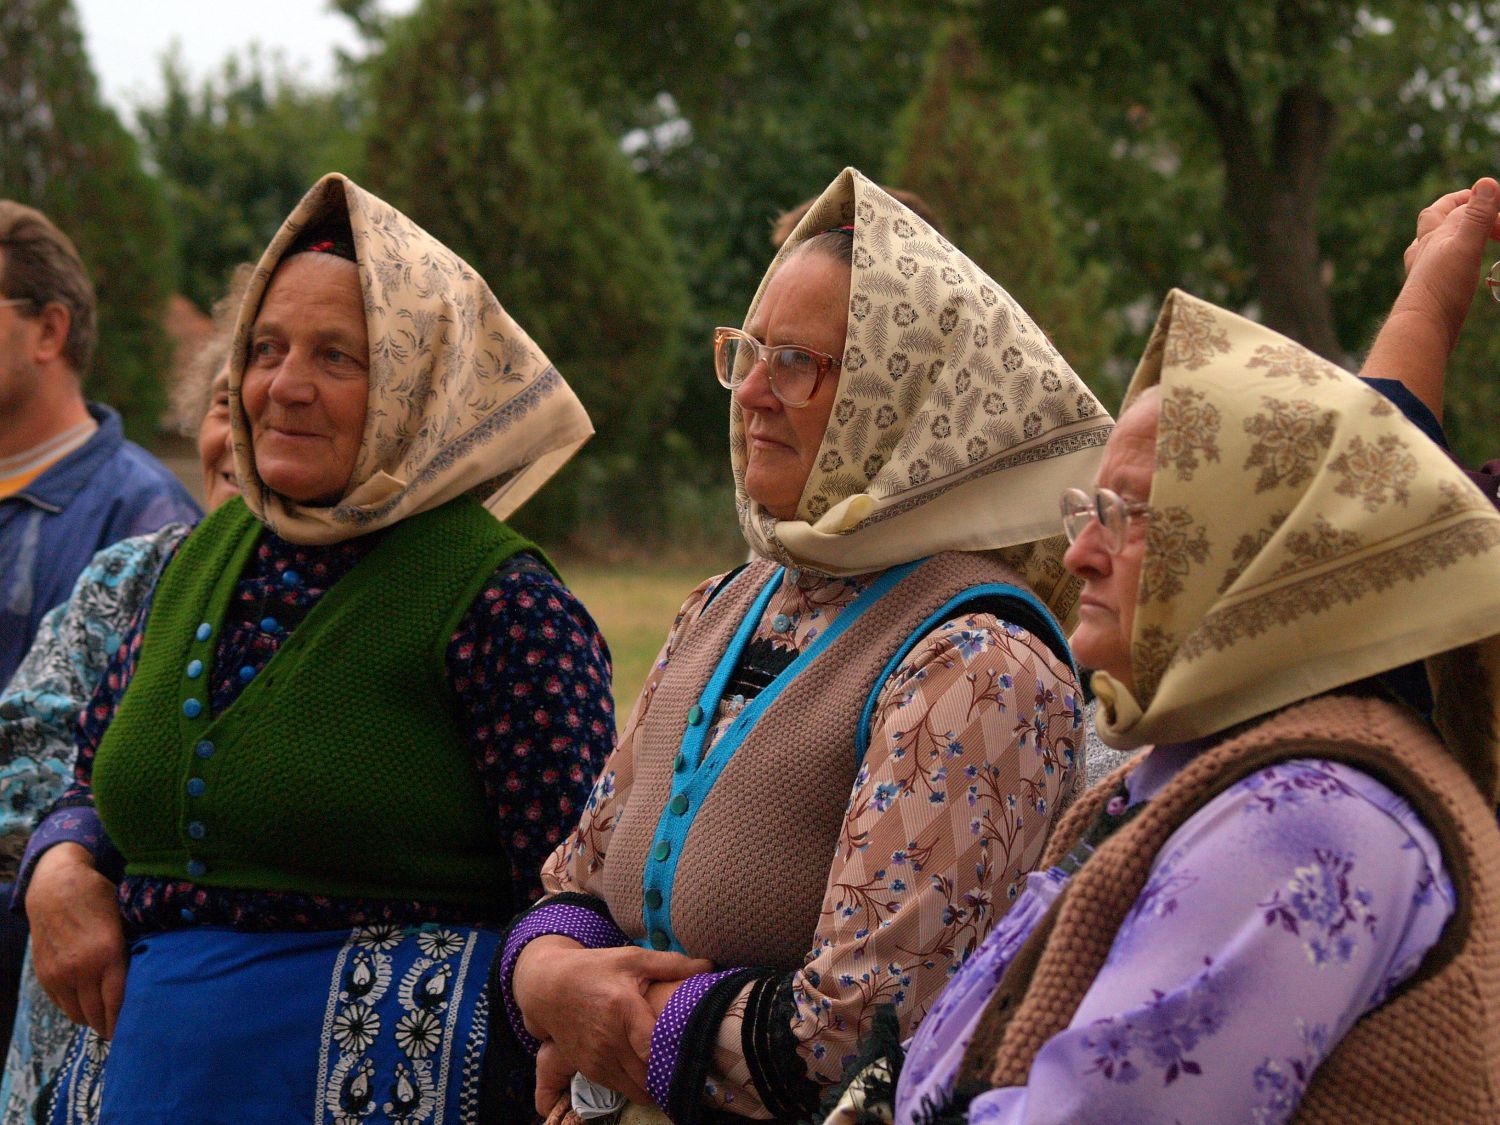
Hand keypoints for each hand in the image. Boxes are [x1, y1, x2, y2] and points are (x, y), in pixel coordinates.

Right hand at [26, 843, 126, 1038]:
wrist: (56, 887)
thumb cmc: (99, 898)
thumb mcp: (125, 917)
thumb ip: (135, 944)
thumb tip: (158, 969)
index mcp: (107, 953)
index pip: (118, 1001)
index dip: (125, 1020)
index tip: (135, 1031)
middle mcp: (80, 969)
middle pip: (97, 1014)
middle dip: (110, 1026)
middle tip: (124, 1032)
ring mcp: (59, 974)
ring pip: (78, 1014)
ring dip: (93, 1020)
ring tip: (107, 1022)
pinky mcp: (45, 975)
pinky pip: (62, 1005)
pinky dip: (75, 1010)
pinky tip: (88, 1008)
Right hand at [512, 935, 711, 1109]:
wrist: (549, 988)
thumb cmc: (595, 970)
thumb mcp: (632, 959)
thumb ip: (672, 964)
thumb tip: (709, 966)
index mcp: (623, 1008)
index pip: (653, 1046)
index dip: (677, 1055)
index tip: (698, 1053)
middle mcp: (609, 1040)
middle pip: (650, 1074)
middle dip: (674, 1075)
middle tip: (695, 1066)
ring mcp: (597, 1059)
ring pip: (639, 1089)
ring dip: (658, 1085)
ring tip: (676, 1072)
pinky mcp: (590, 1070)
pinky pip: (624, 1090)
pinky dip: (640, 1086)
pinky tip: (653, 1073)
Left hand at [1398, 177, 1499, 351]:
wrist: (1420, 329)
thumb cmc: (1442, 289)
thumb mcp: (1465, 247)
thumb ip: (1477, 217)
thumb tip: (1487, 183)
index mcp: (1434, 235)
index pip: (1459, 207)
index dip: (1483, 201)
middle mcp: (1424, 249)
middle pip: (1434, 217)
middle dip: (1454, 205)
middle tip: (1477, 204)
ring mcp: (1422, 269)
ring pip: (1428, 241)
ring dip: (1445, 230)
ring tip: (1460, 230)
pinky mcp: (1425, 289)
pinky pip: (1430, 265)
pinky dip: (1441, 257)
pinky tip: (1449, 265)